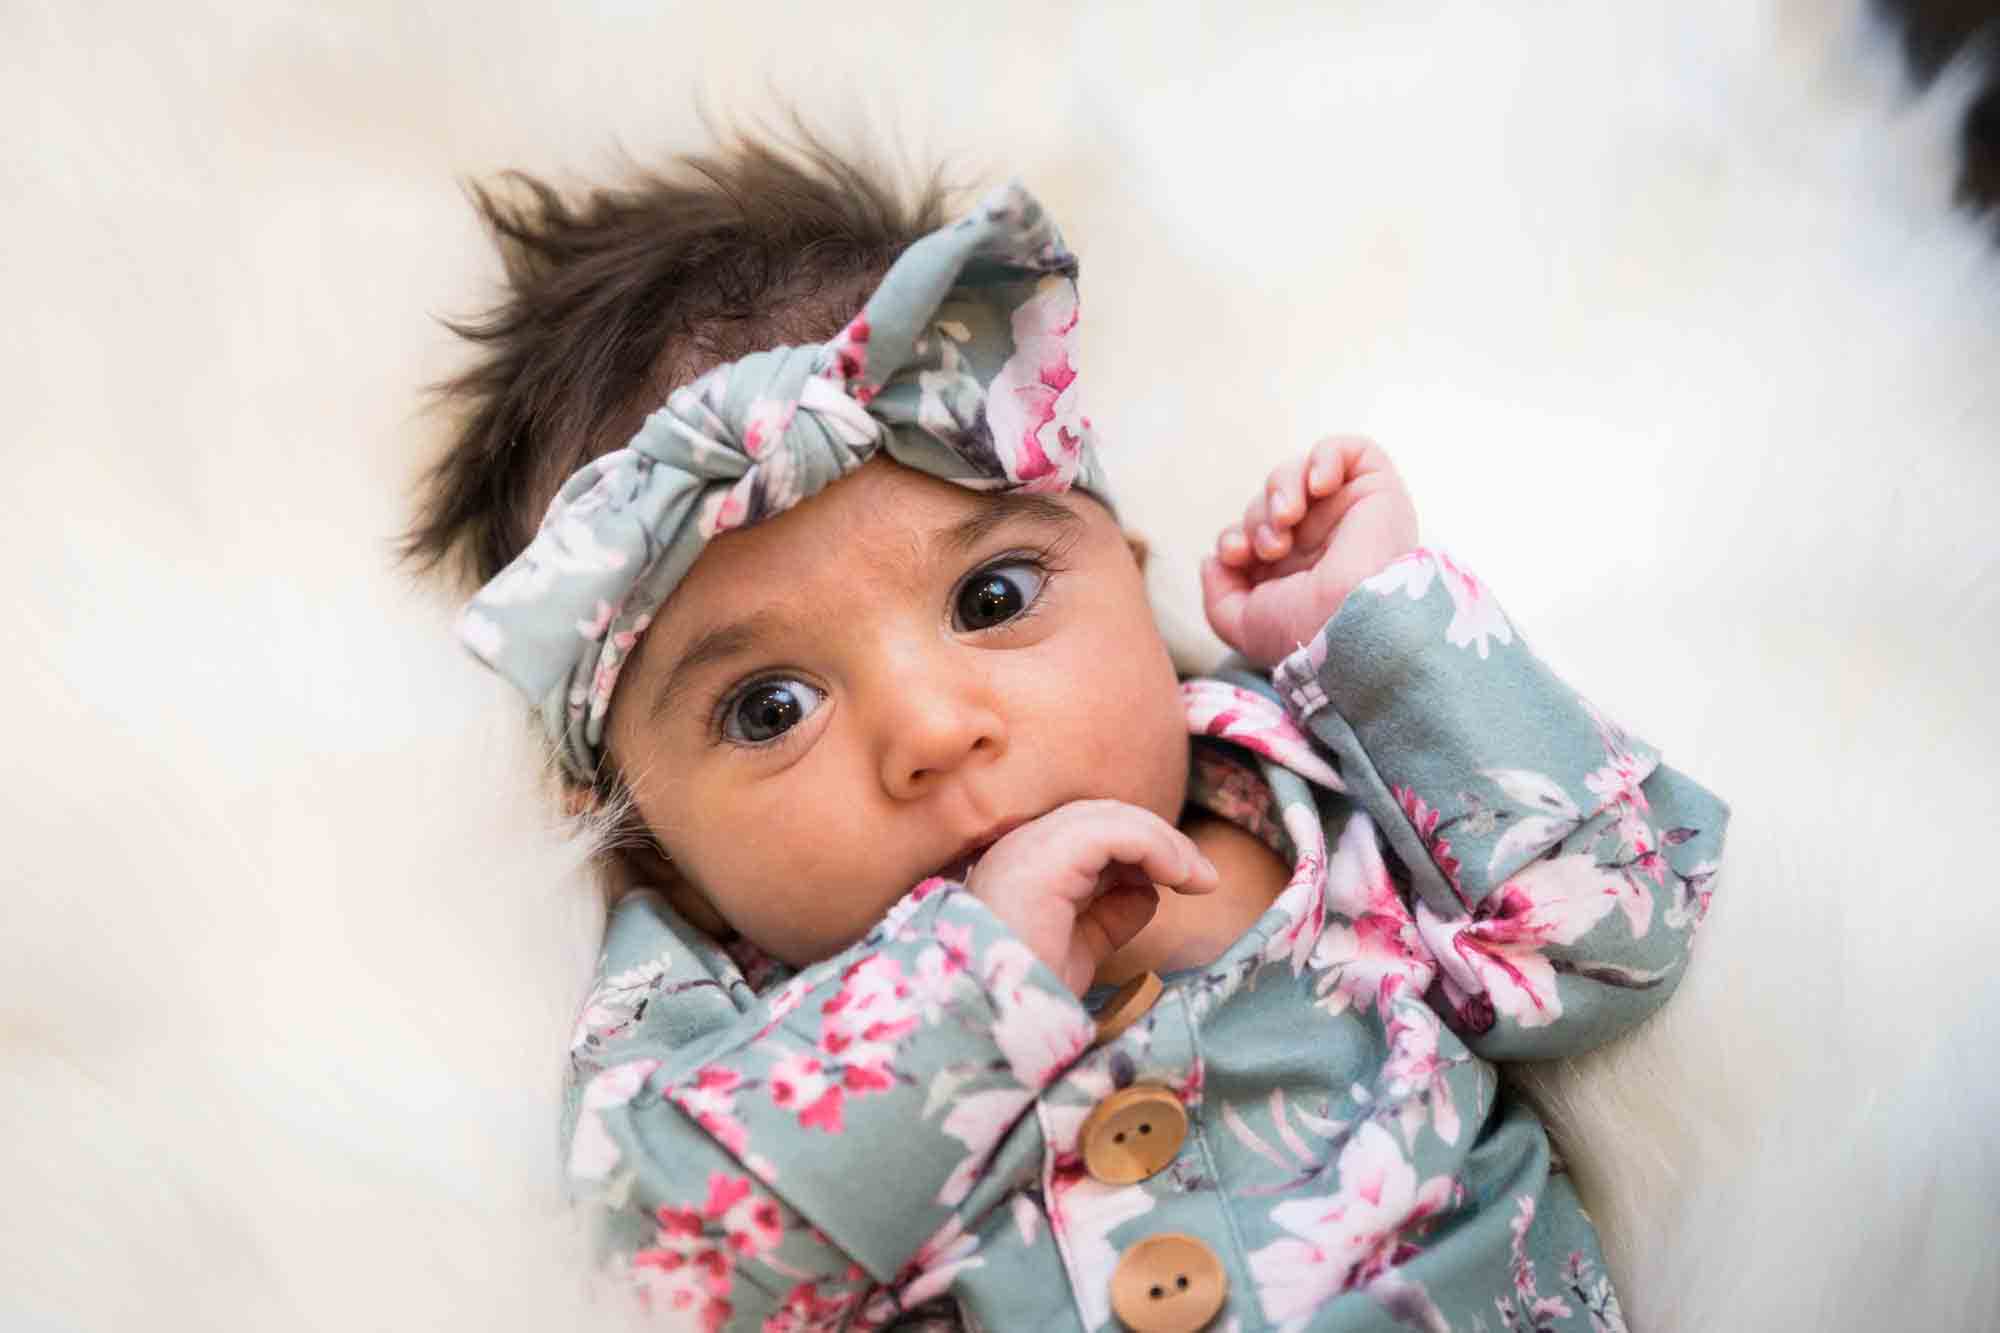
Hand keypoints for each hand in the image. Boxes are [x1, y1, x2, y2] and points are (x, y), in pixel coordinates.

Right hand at [963, 800, 1217, 995]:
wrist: (991, 1022)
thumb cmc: (1025, 996)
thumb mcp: (1077, 951)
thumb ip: (1108, 916)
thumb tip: (1147, 891)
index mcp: (1023, 866)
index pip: (1089, 834)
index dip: (1141, 850)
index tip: (1184, 882)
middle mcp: (1021, 846)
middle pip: (1103, 816)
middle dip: (1160, 841)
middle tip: (1202, 878)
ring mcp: (1029, 846)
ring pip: (1111, 817)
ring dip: (1165, 844)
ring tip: (1199, 878)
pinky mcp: (1046, 854)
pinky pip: (1115, 832)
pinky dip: (1157, 847)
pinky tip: (1180, 875)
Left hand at [1201, 435, 1418, 668]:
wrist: (1354, 622)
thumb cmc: (1305, 631)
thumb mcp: (1244, 626)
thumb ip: (1218, 597)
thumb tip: (1212, 561)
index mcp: (1294, 571)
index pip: (1251, 534)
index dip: (1234, 537)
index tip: (1236, 554)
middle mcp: (1321, 540)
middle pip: (1269, 501)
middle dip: (1257, 519)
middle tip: (1271, 546)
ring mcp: (1348, 513)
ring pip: (1298, 473)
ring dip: (1281, 490)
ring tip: (1288, 517)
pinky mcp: (1377, 490)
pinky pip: (1348, 450)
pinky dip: (1325, 458)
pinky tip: (1318, 486)